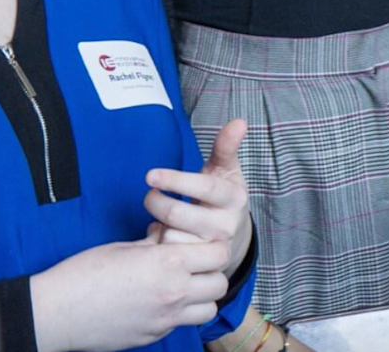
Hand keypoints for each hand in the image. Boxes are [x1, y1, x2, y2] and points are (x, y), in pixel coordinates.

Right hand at [30, 236, 231, 351]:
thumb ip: (154, 243)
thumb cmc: (84, 273)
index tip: (201, 245)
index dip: (212, 247)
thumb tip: (167, 235)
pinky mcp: (154, 336)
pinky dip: (180, 314)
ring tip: (183, 287)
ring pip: (209, 309)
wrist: (56, 312)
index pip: (219, 253)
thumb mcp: (123, 247)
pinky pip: (182, 324)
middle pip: (220, 283)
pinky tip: (159, 304)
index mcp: (168, 263)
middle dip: (212, 272)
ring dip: (202, 297)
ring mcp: (165, 319)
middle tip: (194, 266)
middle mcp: (174, 292)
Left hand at [146, 118, 252, 278]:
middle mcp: (226, 225)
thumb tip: (239, 121)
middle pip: (177, 214)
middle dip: (155, 201)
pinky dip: (158, 242)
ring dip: (157, 224)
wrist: (232, 237)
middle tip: (151, 194)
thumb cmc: (221, 197)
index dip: (176, 180)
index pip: (204, 187)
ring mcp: (213, 248)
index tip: (149, 174)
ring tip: (159, 217)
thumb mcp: (226, 170)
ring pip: (170, 237)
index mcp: (234, 197)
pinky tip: (162, 235)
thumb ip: (226, 146)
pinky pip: (167, 254)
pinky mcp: (199, 265)